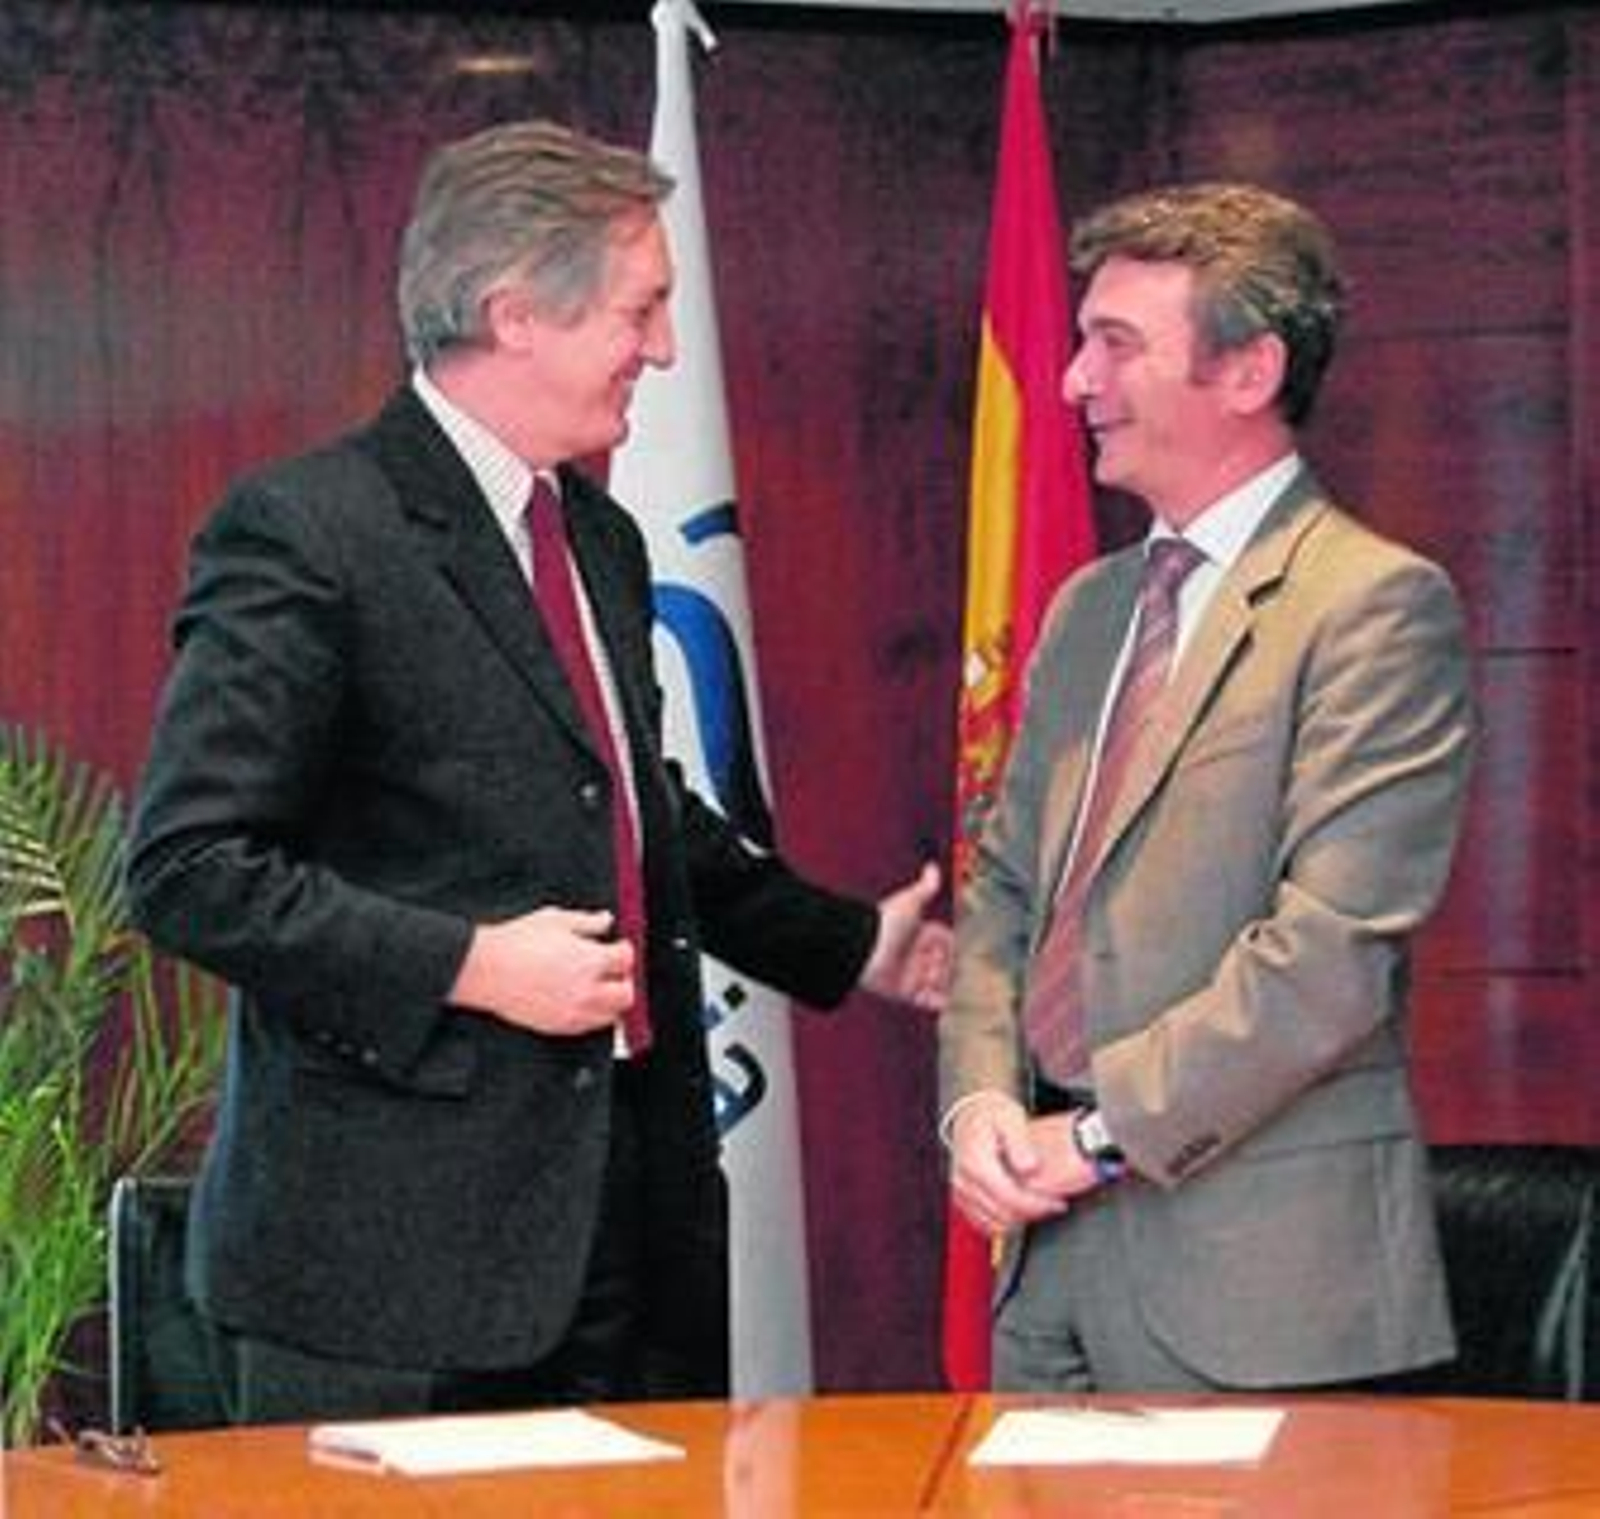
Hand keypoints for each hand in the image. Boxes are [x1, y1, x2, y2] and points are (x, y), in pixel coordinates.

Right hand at [450, 907, 634, 1035]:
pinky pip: (590, 1027)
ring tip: (600, 988)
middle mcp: (587, 990)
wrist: (486, 970)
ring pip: (612, 1015)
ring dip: (611, 1001)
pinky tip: (583, 1001)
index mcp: (590, 960)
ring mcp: (574, 1011)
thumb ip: (587, 921)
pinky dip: (593, 1015)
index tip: (619, 947)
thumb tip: (605, 920)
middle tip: (614, 970)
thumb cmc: (516, 943)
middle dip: (625, 979)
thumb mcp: (555, 920)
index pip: (626, 959)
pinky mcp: (559, 1026)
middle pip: (627, 993)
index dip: (624, 950)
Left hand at [860, 861, 951, 1010]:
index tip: (963, 950)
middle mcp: (917, 955)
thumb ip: (924, 888)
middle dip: (952, 969)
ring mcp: (911, 974)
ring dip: (947, 985)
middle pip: (944, 965)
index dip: (954, 947)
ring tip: (957, 988)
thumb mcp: (909, 902)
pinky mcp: (905, 992)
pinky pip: (925, 1001)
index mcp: (921, 934)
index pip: (945, 942)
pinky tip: (946, 1001)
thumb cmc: (884, 923)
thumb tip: (932, 866)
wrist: (863, 948)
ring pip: (937, 983)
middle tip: (963, 972)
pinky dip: (936, 1002)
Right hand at [949, 1092, 1070, 1234]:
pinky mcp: (961, 1195)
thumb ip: (1021, 1143)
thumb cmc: (992, 1114)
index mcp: (977, 1162)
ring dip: (1019, 1221)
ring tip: (1038, 1209)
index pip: (1010, 1197)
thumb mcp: (1011, 1118)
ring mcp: (960, 1189)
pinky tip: (1018, 1213)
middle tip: (1052, 1206)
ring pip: (992, 1222)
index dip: (1037, 1204)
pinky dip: (1002, 1222)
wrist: (973, 1112)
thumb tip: (1029, 1168)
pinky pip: (981, 1220)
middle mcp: (965, 1179)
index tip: (1055, 1203)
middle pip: (1002, 1213)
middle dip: (1032, 1213)